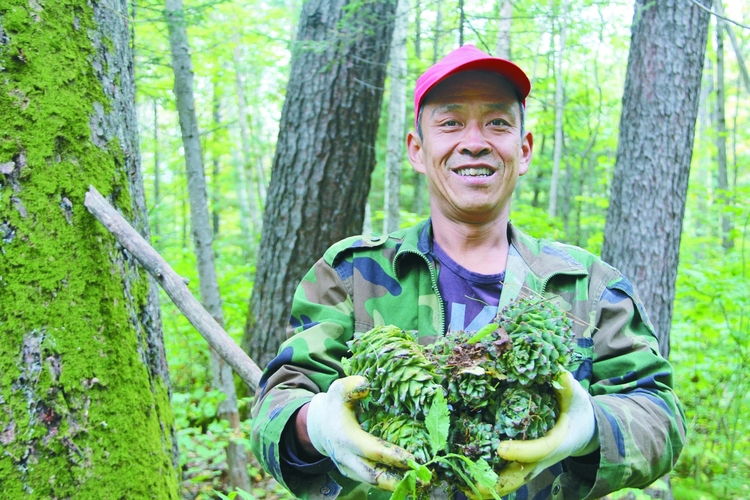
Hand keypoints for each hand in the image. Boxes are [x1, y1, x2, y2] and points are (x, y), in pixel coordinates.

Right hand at [306, 375, 413, 490]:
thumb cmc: (334, 406)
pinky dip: (389, 482)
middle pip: (372, 475)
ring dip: (395, 484)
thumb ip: (351, 386)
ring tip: (419, 483)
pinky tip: (407, 479)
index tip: (413, 458)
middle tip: (422, 479)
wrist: (320, 426)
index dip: (392, 455)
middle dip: (397, 480)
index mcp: (345, 437)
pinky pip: (371, 481)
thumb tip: (366, 385)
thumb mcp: (338, 390)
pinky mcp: (353, 473)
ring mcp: (349, 468)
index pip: (371, 450)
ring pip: (373, 482)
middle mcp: (346, 457)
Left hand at [465, 370, 597, 498]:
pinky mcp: (523, 461)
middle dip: (498, 483)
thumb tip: (559, 373)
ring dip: (489, 484)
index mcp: (557, 441)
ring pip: (510, 479)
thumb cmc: (578, 411)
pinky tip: (466, 477)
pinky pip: (506, 472)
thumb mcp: (578, 397)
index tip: (501, 449)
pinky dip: (489, 477)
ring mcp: (532, 462)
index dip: (521, 450)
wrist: (584, 430)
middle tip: (474, 488)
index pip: (539, 450)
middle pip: (520, 476)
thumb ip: (568, 387)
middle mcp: (542, 457)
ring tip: (463, 486)